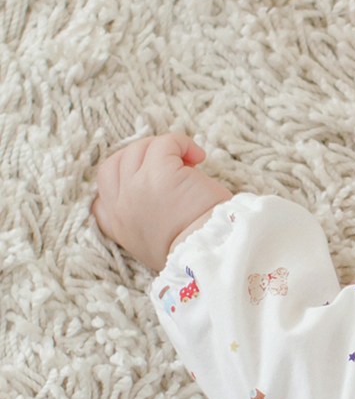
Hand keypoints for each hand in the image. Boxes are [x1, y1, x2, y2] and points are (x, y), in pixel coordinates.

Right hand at [92, 133, 232, 271]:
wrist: (211, 255)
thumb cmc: (198, 250)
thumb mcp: (159, 247)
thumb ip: (147, 227)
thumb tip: (162, 201)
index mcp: (119, 228)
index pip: (100, 199)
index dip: (121, 182)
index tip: (144, 183)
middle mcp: (121, 207)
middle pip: (114, 165)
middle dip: (139, 158)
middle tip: (171, 165)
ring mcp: (136, 188)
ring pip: (136, 150)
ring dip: (162, 149)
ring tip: (189, 162)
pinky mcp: (159, 173)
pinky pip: (164, 143)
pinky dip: (180, 142)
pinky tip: (198, 156)